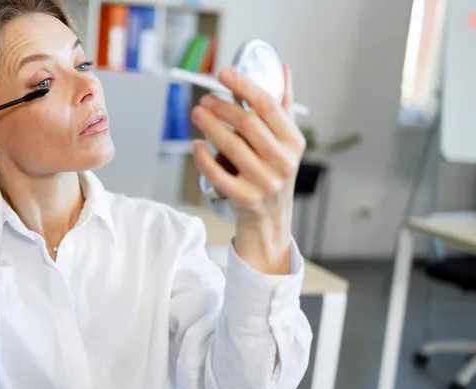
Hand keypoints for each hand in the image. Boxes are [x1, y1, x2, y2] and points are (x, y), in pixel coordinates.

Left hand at [191, 65, 304, 272]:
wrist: (271, 218)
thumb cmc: (274, 171)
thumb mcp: (285, 141)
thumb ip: (282, 105)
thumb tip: (282, 69)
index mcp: (293, 142)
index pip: (268, 107)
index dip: (244, 86)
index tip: (224, 73)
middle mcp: (282, 162)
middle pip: (247, 125)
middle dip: (222, 107)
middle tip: (204, 98)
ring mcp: (264, 182)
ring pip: (231, 147)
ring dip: (210, 126)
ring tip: (197, 113)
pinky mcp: (244, 198)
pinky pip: (218, 174)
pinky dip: (204, 158)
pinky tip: (196, 145)